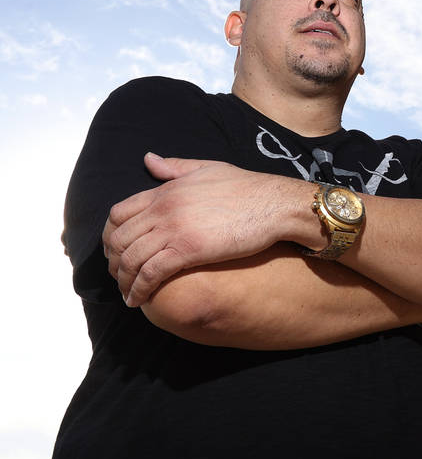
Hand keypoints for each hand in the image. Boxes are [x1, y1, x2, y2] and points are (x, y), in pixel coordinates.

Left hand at [104, 153, 297, 306]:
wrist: (274, 203)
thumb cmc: (247, 187)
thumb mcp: (207, 168)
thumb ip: (174, 167)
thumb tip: (148, 159)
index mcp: (165, 191)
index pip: (119, 213)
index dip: (111, 235)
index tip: (115, 250)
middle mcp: (164, 209)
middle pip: (119, 239)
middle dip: (114, 262)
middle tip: (119, 276)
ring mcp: (174, 229)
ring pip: (131, 258)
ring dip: (124, 280)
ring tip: (128, 293)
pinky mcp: (188, 250)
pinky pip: (151, 273)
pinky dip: (139, 289)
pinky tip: (138, 299)